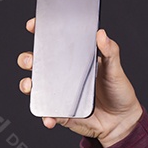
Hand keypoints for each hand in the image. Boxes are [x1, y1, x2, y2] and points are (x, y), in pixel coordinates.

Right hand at [17, 18, 143, 147]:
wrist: (121, 121)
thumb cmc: (118, 91)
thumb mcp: (115, 69)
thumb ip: (110, 52)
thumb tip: (101, 34)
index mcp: (74, 61)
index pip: (53, 43)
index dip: (40, 33)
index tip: (33, 26)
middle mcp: (63, 76)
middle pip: (36, 63)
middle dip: (26, 59)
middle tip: (30, 60)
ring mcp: (59, 94)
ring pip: (35, 87)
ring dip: (27, 85)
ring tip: (30, 86)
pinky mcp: (61, 113)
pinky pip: (48, 113)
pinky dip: (46, 116)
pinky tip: (50, 117)